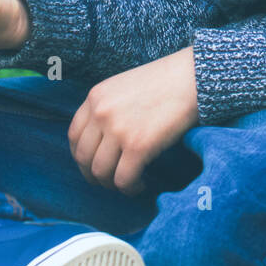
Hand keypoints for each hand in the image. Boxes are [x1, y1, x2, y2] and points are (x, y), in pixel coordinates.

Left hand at [68, 47, 199, 196]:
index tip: (95, 164)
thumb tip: (101, 143)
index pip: (74, 136)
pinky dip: (130, 188)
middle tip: (110, 180)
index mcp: (95, 97)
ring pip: (100, 173)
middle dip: (94, 175)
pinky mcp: (138, 146)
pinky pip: (123, 180)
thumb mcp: (123, 87)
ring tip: (129, 182)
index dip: (82, 156)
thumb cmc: (164, 82)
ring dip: (112, 184)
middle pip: (83, 158)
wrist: (192, 77)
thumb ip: (107, 109)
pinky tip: (141, 184)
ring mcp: (118, 129)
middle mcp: (101, 113)